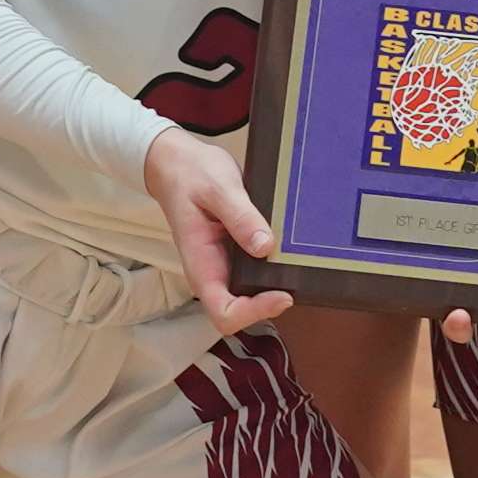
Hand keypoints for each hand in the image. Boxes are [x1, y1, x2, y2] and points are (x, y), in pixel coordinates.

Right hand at [143, 125, 291, 333]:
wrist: (177, 164)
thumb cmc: (191, 175)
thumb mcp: (218, 188)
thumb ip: (240, 216)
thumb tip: (265, 246)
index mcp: (201, 265)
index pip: (225, 313)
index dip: (254, 312)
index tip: (281, 293)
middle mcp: (213, 272)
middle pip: (243, 311)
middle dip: (270, 302)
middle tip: (299, 278)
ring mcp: (225, 265)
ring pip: (252, 294)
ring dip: (275, 287)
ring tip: (300, 264)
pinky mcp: (236, 253)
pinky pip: (257, 272)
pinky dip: (275, 268)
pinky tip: (291, 251)